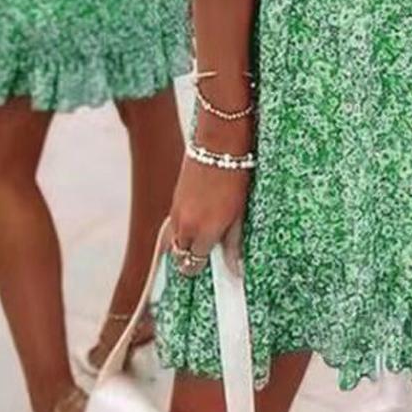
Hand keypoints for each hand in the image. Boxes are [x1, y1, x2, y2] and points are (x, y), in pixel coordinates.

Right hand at [169, 117, 252, 276]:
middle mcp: (183, 226)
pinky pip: (172, 223)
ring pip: (172, 240)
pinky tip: (197, 219)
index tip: (211, 266)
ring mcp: (175, 211)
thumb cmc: (235, 175)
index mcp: (201, 232)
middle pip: (178, 256)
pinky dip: (181, 227)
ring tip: (202, 237)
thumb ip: (233, 243)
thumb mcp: (239, 212)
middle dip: (189, 259)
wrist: (218, 142)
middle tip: (206, 253)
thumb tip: (234, 270)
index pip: (192, 265)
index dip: (201, 268)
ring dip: (184, 243)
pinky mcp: (174, 198)